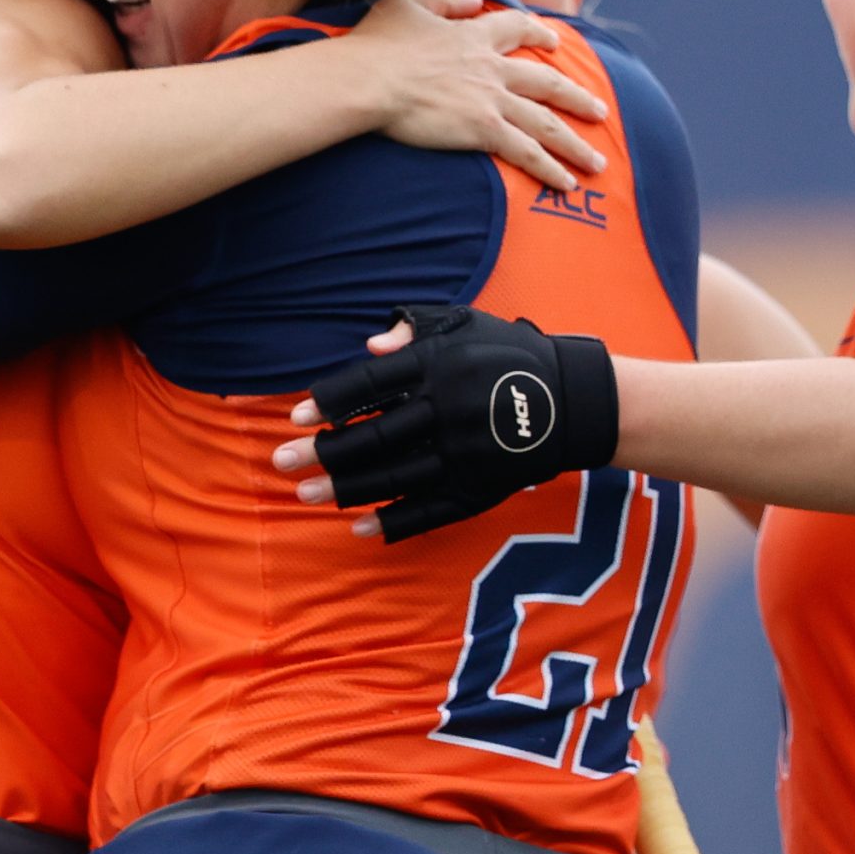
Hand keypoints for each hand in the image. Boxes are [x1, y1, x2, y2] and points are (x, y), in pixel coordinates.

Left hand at [273, 305, 619, 540]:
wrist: (573, 401)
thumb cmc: (508, 356)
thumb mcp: (466, 327)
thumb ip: (416, 331)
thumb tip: (370, 345)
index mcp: (440, 366)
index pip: (371, 386)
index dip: (330, 402)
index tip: (297, 415)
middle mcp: (449, 411)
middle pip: (374, 437)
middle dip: (323, 452)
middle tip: (282, 462)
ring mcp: (464, 455)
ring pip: (394, 477)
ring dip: (346, 488)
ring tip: (306, 495)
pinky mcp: (480, 488)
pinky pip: (429, 510)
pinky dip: (393, 520)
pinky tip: (358, 526)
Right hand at [342, 0, 609, 194]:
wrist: (369, 79)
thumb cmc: (377, 45)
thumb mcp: (407, 3)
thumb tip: (473, 1)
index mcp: (473, 37)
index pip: (517, 29)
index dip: (538, 34)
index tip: (554, 41)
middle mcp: (492, 68)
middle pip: (547, 82)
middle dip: (577, 97)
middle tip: (600, 110)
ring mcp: (492, 100)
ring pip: (547, 123)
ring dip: (575, 145)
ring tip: (597, 162)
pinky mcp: (484, 130)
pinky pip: (527, 152)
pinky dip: (550, 169)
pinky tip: (567, 183)